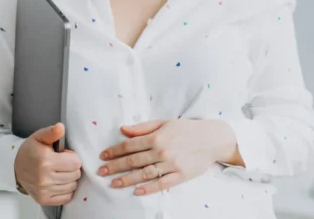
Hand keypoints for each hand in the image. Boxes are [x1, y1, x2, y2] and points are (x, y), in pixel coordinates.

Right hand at [15, 123, 81, 205]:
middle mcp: (44, 178)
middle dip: (72, 168)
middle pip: (75, 175)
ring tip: (59, 172)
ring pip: (72, 186)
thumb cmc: (30, 151)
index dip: (72, 157)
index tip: (64, 155)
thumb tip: (60, 127)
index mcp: (45, 161)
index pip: (76, 162)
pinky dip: (65, 190)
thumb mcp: (39, 137)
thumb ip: (52, 132)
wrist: (15, 167)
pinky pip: (66, 197)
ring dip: (69, 179)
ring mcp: (44, 191)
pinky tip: (58, 183)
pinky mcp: (43, 199)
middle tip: (61, 164)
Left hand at [97, 119, 240, 195]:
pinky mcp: (181, 175)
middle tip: (101, 172)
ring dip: (127, 179)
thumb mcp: (165, 123)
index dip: (114, 151)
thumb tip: (122, 129)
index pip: (130, 145)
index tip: (102, 156)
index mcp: (157, 137)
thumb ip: (143, 128)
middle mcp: (162, 151)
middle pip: (133, 161)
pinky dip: (149, 188)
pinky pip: (162, 184)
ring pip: (144, 174)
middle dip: (115, 167)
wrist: (213, 139)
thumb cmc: (187, 129)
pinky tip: (137, 191)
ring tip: (113, 184)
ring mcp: (171, 164)